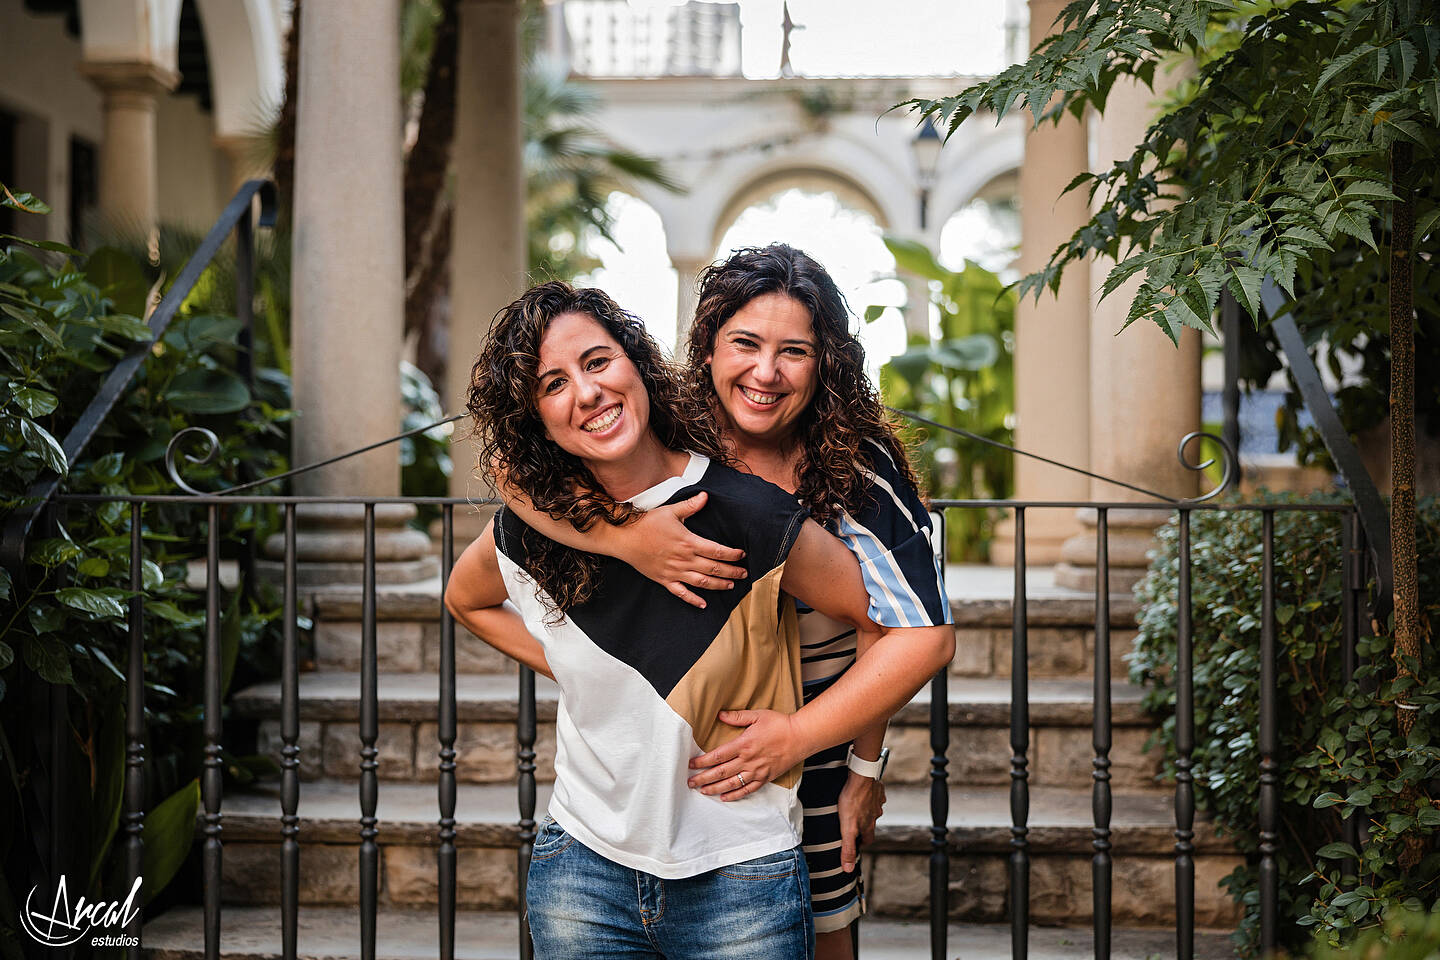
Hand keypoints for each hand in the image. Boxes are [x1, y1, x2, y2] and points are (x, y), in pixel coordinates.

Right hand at [622, 492, 746, 608]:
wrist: (625, 538)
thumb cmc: (647, 523)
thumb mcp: (671, 511)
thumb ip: (690, 505)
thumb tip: (706, 496)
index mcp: (689, 542)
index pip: (717, 551)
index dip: (732, 554)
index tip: (742, 555)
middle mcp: (684, 559)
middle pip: (714, 568)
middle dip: (731, 572)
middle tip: (744, 574)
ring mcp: (675, 572)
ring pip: (702, 582)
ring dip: (718, 585)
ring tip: (731, 586)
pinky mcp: (664, 580)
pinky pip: (681, 593)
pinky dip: (693, 600)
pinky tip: (703, 604)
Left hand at [686, 709, 807, 800]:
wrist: (801, 737)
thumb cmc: (780, 724)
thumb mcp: (758, 715)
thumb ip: (737, 717)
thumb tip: (720, 715)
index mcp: (744, 744)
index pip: (717, 756)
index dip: (702, 761)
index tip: (691, 764)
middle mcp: (748, 760)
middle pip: (720, 772)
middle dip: (703, 778)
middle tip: (690, 782)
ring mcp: (756, 771)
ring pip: (731, 784)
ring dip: (715, 789)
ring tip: (702, 791)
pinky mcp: (765, 778)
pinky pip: (747, 790)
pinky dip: (735, 795)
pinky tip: (724, 798)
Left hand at [837, 772, 885, 872]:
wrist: (861, 777)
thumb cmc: (852, 802)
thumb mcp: (846, 828)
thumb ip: (847, 848)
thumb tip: (848, 869)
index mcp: (868, 826)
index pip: (867, 840)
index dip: (861, 843)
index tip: (855, 843)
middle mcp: (876, 815)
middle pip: (870, 824)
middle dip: (863, 826)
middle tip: (853, 823)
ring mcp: (878, 801)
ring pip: (873, 810)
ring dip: (866, 810)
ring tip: (855, 807)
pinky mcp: (878, 789)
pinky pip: (875, 795)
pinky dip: (870, 796)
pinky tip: (863, 793)